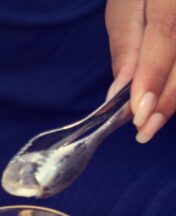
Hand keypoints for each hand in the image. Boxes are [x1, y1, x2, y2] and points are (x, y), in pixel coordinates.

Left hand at [105, 0, 175, 142]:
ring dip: (175, 99)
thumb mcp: (124, 10)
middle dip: (166, 98)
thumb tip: (118, 92)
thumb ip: (126, 48)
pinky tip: (165, 105)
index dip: (153, 75)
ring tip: (152, 124)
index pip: (165, 34)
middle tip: (144, 129)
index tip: (138, 110)